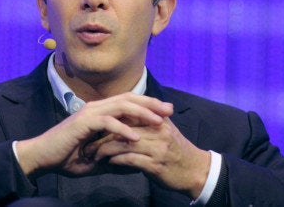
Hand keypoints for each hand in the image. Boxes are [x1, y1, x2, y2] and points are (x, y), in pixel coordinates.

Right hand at [15, 93, 173, 178]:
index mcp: (101, 111)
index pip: (129, 101)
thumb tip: (135, 162)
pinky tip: (136, 137)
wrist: (43, 157)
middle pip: (129, 98)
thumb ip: (116, 155)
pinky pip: (107, 123)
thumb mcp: (98, 157)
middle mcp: (97, 107)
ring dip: (142, 112)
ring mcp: (89, 113)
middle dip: (151, 103)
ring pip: (121, 106)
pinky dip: (123, 129)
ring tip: (158, 121)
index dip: (149, 104)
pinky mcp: (82, 123)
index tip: (168, 111)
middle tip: (170, 110)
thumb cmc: (69, 157)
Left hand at [90, 117, 210, 198]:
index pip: (129, 113)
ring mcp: (157, 148)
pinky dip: (116, 161)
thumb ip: (147, 122)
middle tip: (88, 140)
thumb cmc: (177, 151)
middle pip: (123, 127)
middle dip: (103, 134)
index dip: (110, 119)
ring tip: (94, 154)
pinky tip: (108, 163)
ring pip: (123, 143)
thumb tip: (125, 116)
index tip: (95, 125)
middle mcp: (158, 131)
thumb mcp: (164, 131)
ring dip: (105, 149)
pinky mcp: (155, 165)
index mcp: (159, 120)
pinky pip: (129, 160)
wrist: (196, 171)